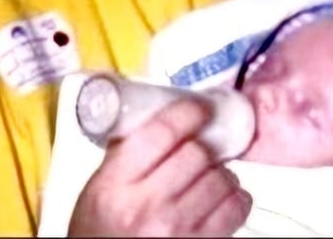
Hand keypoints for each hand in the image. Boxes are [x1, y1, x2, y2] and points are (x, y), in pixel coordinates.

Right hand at [68, 98, 251, 236]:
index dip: (188, 112)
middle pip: (196, 153)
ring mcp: (177, 228)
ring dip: (220, 172)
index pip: (162, 132)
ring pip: (221, 177)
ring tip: (207, 177)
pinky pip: (236, 208)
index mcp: (115, 184)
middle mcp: (147, 206)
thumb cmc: (99, 234)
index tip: (198, 107)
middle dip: (202, 147)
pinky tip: (220, 198)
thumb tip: (157, 116)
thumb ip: (124, 153)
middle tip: (198, 149)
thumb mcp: (97, 189)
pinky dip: (234, 198)